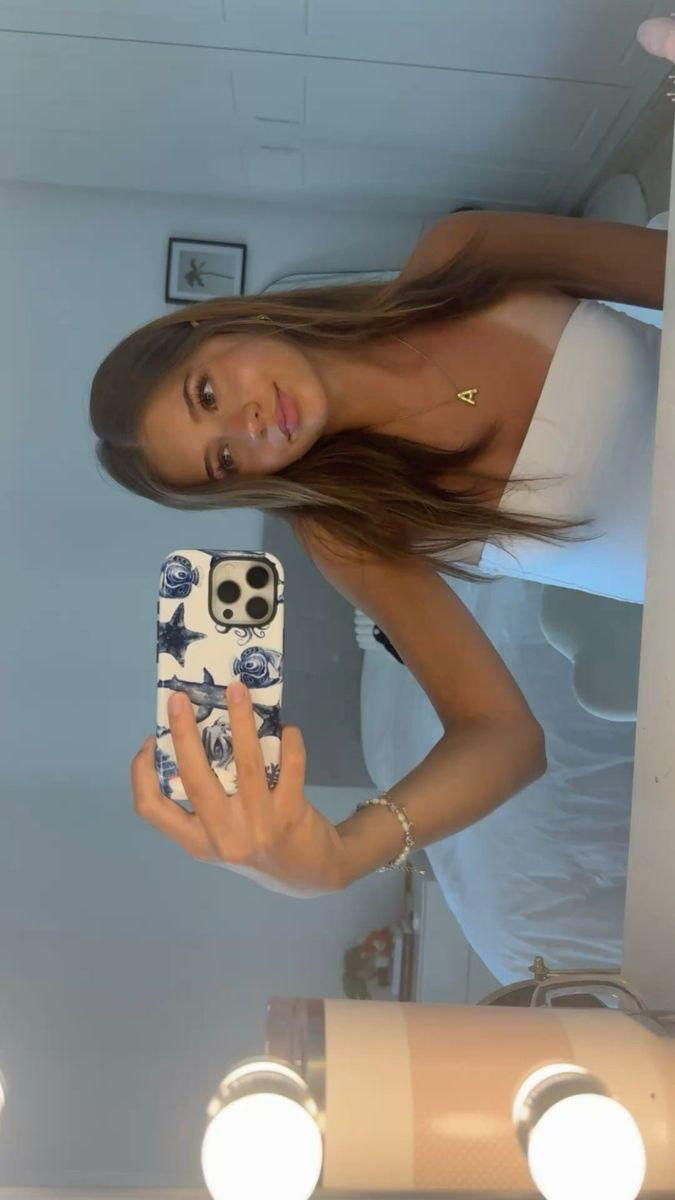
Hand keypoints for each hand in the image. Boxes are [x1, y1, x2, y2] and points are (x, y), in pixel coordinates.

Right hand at [130, 682, 345, 897]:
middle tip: (179, 698)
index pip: (151, 809)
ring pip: (246, 764)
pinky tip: (287, 728)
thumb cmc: (256, 844)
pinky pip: (290, 765)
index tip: (150, 741)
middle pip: (194, 778)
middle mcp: (224, 837)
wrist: (312, 874)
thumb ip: (204, 801)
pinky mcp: (291, 813)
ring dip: (241, 720)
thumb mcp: (221, 837)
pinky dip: (289, 740)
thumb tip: (191, 738)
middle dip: (183, 733)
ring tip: (238, 689)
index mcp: (197, 841)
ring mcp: (259, 826)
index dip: (141, 772)